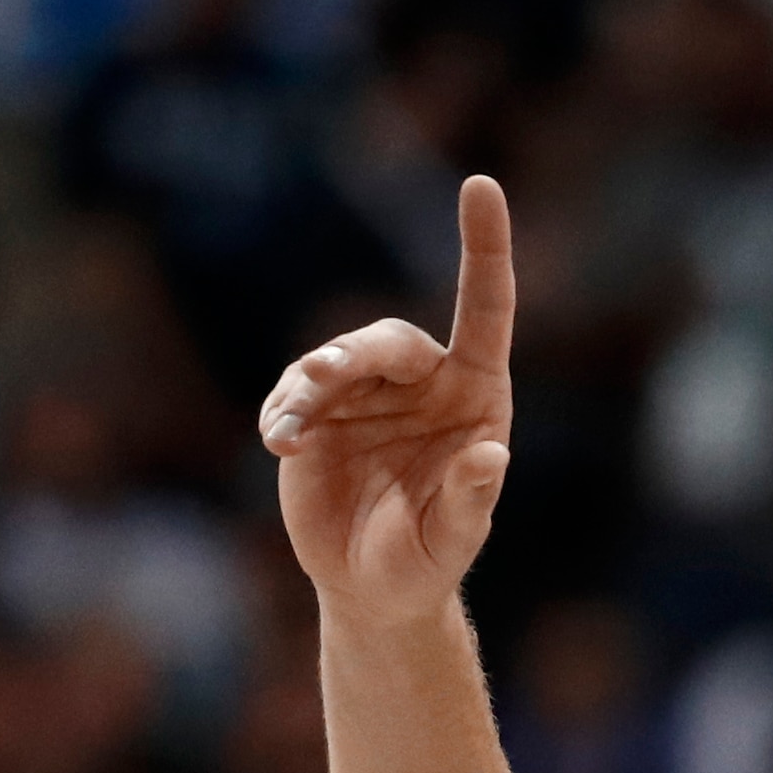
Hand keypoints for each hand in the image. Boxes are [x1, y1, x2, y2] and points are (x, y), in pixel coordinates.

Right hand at [262, 173, 517, 620]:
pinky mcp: (315, 414)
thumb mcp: (454, 539)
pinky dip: (284, 415)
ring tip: (290, 432)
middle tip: (323, 375)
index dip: (484, 247)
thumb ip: (472, 498)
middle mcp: (422, 382)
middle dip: (353, 355)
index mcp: (475, 395)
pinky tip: (280, 444)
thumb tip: (492, 456)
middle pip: (388, 341)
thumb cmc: (428, 562)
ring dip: (307, 390)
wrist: (372, 589)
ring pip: (332, 364)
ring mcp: (364, 394)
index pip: (484, 307)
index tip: (480, 183)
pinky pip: (293, 398)